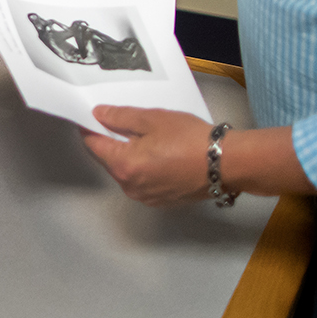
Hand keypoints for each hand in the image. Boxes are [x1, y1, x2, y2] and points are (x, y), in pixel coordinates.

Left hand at [79, 106, 212, 205]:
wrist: (227, 164)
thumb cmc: (190, 139)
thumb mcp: (152, 119)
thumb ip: (120, 117)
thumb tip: (98, 115)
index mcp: (124, 166)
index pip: (93, 146)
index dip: (90, 129)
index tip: (92, 116)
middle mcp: (130, 187)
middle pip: (109, 161)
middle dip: (112, 141)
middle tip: (125, 122)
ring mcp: (146, 198)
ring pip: (127, 172)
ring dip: (129, 155)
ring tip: (149, 138)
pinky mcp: (161, 201)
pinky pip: (143, 182)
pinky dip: (145, 168)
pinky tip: (161, 155)